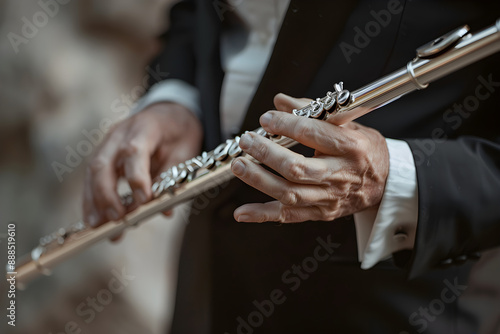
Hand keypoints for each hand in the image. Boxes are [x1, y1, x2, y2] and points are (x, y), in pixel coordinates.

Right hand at [83, 102, 202, 229]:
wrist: (169, 112)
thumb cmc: (178, 132)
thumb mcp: (185, 151)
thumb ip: (172, 178)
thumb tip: (163, 210)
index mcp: (145, 127)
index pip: (134, 152)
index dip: (137, 178)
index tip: (144, 202)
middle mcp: (120, 133)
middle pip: (103, 163)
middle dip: (107, 195)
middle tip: (117, 219)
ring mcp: (108, 143)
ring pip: (92, 172)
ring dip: (93, 201)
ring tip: (98, 227)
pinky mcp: (103, 153)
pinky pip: (92, 177)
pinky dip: (92, 199)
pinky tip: (94, 219)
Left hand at [231, 93, 388, 222]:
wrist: (386, 183)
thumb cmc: (366, 150)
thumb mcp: (349, 124)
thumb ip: (314, 111)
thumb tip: (281, 101)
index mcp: (351, 147)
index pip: (313, 134)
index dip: (286, 125)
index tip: (266, 119)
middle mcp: (340, 175)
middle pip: (297, 168)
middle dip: (267, 153)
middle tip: (247, 141)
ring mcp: (329, 198)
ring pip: (289, 194)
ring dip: (259, 180)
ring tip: (239, 165)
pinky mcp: (321, 213)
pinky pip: (289, 216)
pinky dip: (263, 215)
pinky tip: (242, 212)